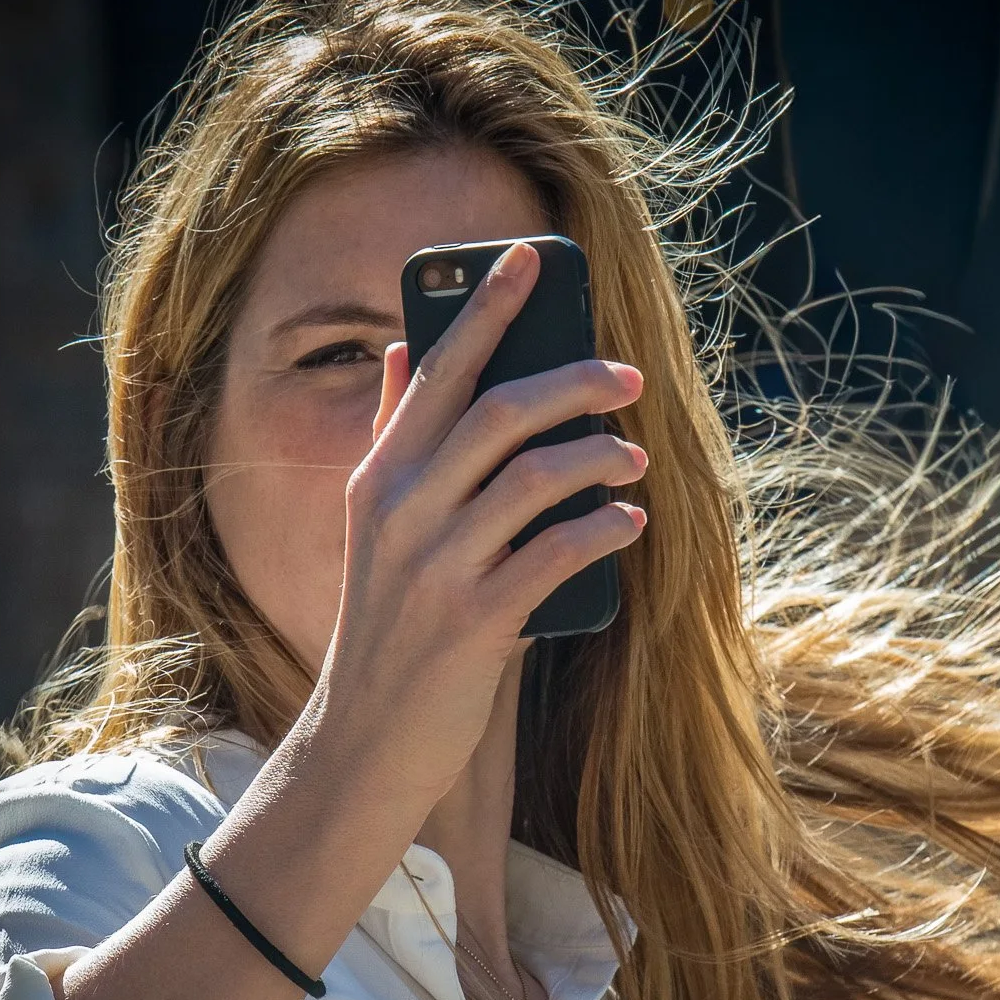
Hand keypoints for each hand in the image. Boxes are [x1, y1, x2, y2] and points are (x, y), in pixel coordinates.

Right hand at [315, 240, 646, 808]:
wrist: (365, 741)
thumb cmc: (386, 630)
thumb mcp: (373, 530)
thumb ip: (391, 443)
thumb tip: (397, 356)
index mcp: (377, 479)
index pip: (434, 373)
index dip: (485, 309)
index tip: (530, 259)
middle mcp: (401, 512)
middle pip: (499, 412)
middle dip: (574, 380)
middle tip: (628, 379)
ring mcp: (436, 567)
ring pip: (534, 476)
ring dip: (599, 457)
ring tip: (635, 460)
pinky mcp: (475, 621)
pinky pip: (555, 553)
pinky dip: (601, 531)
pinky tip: (628, 526)